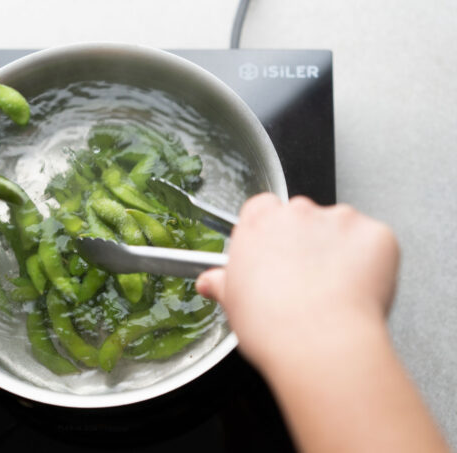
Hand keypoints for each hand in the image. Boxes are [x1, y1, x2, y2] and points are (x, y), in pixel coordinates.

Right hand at [196, 193, 399, 372]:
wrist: (320, 345)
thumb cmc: (274, 327)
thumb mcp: (233, 304)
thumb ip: (223, 282)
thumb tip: (209, 282)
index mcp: (258, 222)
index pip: (263, 208)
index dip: (271, 233)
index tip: (275, 254)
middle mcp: (297, 212)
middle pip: (304, 217)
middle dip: (307, 243)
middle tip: (308, 280)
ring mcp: (339, 219)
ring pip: (341, 229)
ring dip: (341, 250)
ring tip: (337, 290)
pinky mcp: (375, 233)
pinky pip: (375, 241)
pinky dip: (373, 261)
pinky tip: (360, 289)